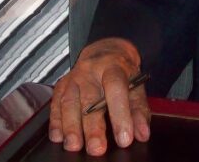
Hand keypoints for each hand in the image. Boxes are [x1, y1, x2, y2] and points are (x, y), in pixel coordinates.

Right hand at [47, 37, 149, 155]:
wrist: (105, 50)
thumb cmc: (122, 72)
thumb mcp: (136, 85)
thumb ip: (139, 109)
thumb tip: (142, 133)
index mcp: (114, 67)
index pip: (116, 88)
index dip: (120, 114)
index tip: (124, 138)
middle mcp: (91, 71)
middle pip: (89, 98)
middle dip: (92, 126)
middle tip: (96, 148)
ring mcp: (74, 77)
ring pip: (69, 101)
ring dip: (70, 126)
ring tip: (74, 145)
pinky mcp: (62, 85)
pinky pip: (55, 103)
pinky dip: (56, 121)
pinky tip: (58, 137)